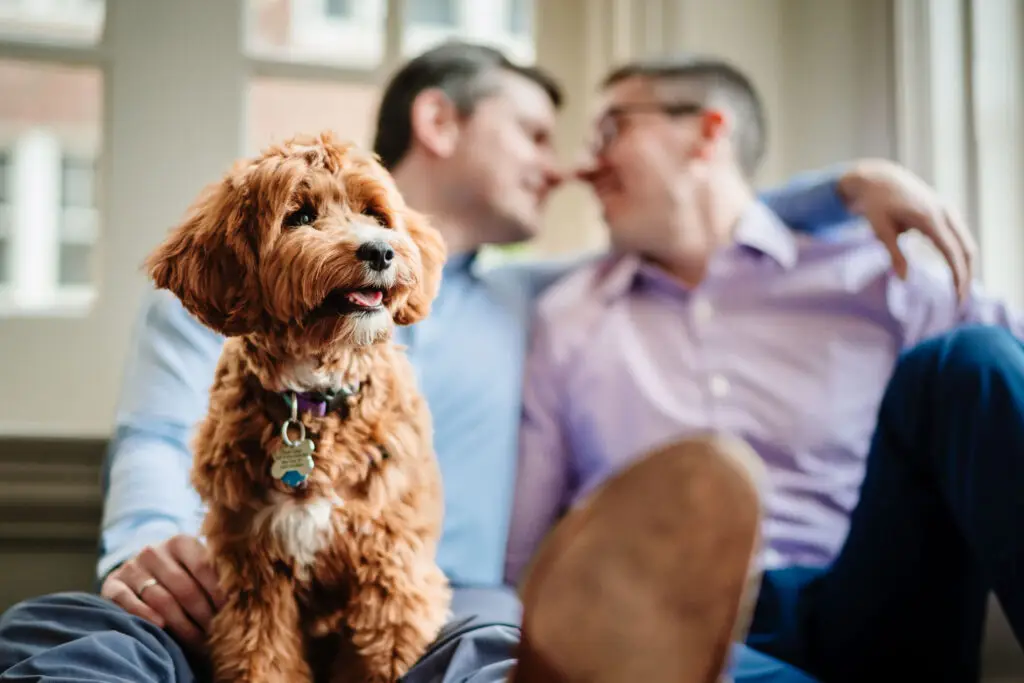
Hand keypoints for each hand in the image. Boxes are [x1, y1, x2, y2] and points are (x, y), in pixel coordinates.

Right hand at [101, 534, 225, 650]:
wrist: (141, 572)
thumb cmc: (180, 572)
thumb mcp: (197, 565)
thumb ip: (215, 572)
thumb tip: (245, 590)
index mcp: (180, 541)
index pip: (203, 567)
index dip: (219, 592)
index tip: (233, 612)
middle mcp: (154, 550)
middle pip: (184, 587)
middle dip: (203, 614)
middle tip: (217, 633)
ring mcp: (131, 567)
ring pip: (160, 599)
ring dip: (182, 624)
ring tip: (199, 641)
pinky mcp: (112, 584)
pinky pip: (128, 602)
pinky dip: (145, 615)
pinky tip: (162, 627)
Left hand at [838, 159, 976, 301]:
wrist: (881, 179)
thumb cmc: (877, 205)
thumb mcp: (881, 230)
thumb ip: (894, 254)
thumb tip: (904, 279)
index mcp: (929, 218)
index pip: (952, 252)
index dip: (958, 276)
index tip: (957, 297)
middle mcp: (945, 213)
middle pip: (966, 249)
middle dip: (966, 276)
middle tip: (959, 301)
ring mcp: (948, 210)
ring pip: (966, 243)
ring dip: (965, 266)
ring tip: (957, 290)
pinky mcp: (947, 212)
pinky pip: (960, 237)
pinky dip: (960, 255)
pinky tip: (954, 272)